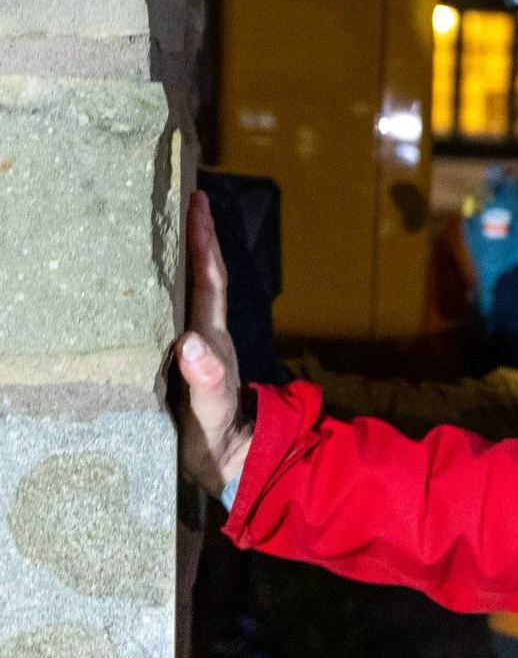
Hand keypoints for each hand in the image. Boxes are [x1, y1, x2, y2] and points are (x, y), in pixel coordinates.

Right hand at [173, 191, 252, 495]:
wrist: (229, 462)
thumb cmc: (219, 437)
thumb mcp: (213, 414)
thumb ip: (207, 384)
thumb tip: (193, 346)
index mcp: (213, 338)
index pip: (210, 281)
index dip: (204, 242)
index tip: (199, 202)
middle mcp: (206, 333)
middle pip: (202, 275)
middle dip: (195, 235)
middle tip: (183, 195)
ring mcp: (196, 345)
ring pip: (189, 290)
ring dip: (182, 256)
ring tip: (164, 223)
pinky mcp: (183, 359)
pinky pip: (174, 312)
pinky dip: (165, 289)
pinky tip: (147, 280)